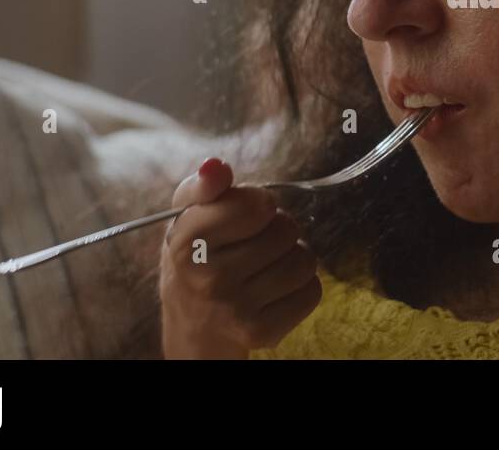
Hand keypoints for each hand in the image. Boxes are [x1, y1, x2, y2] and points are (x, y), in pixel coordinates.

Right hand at [159, 159, 320, 357]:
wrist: (194, 322)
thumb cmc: (198, 255)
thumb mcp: (188, 216)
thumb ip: (202, 185)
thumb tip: (216, 166)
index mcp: (185, 242)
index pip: (256, 204)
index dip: (260, 202)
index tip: (248, 211)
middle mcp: (208, 279)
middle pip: (286, 229)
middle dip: (277, 228)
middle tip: (254, 242)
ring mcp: (235, 310)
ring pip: (304, 260)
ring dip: (293, 255)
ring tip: (267, 264)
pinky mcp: (261, 333)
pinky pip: (312, 291)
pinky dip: (302, 285)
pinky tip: (275, 288)